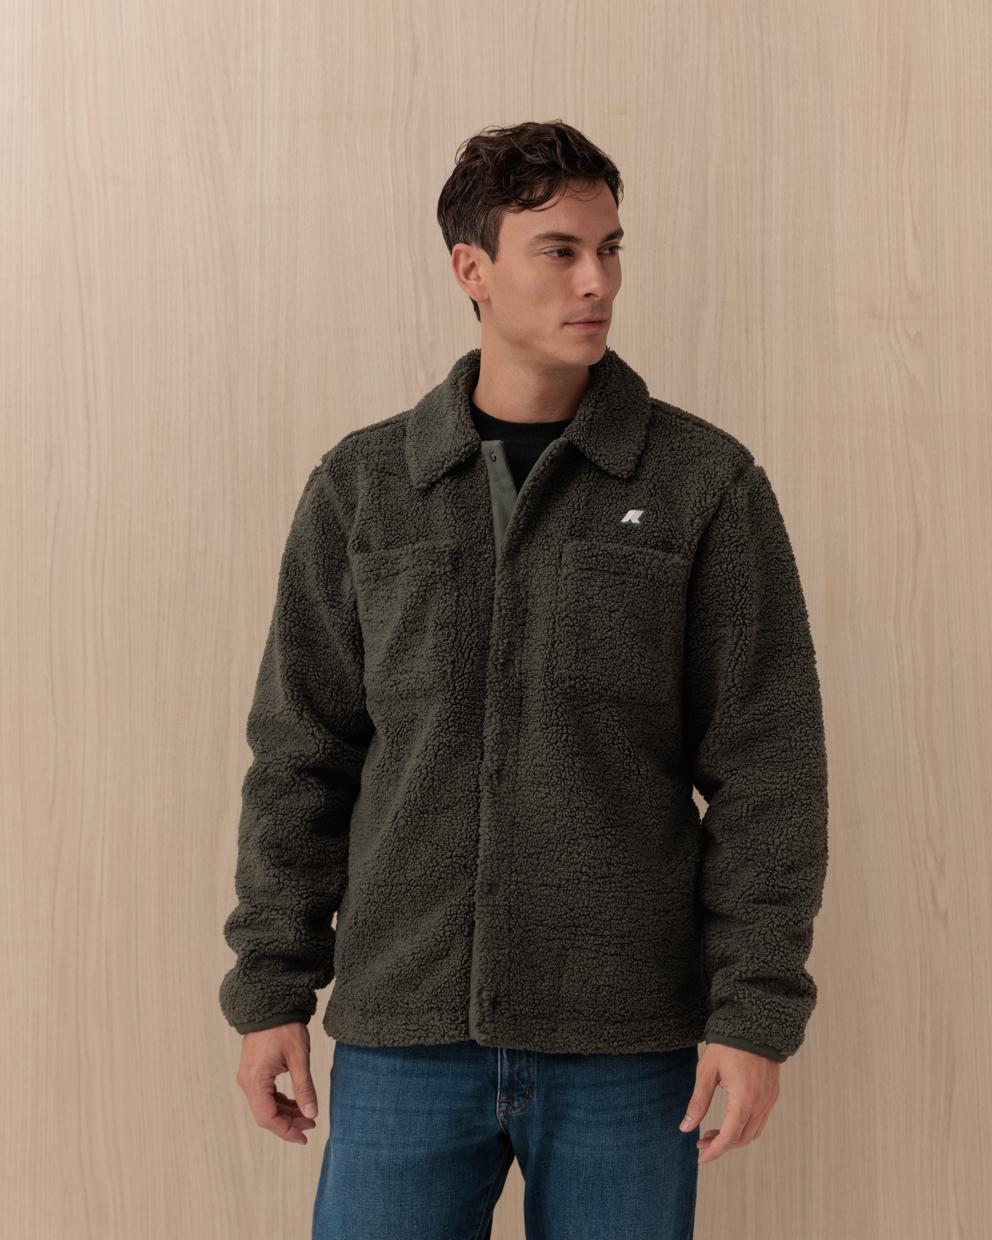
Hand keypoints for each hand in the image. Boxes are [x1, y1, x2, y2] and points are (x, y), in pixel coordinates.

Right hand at [235, 1022, 319, 1144]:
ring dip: (285, 1113)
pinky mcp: (254, 1071)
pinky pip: (265, 1094)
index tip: (304, 1137)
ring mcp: (248, 1076)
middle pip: (265, 1114)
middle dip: (288, 1123)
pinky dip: (280, 1101)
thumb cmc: (285, 1028)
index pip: (267, 1117)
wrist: (271, 1005)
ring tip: (307, 1114)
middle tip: (310, 1125)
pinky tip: (296, 1102)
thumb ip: (304, 1087)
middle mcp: (247, 1081)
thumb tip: (312, 1114)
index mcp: (255, 1080)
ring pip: (265, 1105)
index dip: (286, 1131)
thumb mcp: (299, 1058)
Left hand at [678, 1043, 780, 1164]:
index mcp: (743, 1100)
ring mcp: (769, 1100)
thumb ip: (698, 1102)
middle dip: (721, 1146)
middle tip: (701, 1143)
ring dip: (733, 1138)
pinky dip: (744, 1128)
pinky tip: (729, 1121)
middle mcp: (760, 1104)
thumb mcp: (706, 1072)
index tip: (700, 1158)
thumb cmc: (727, 1045)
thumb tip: (685, 1128)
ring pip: (753, 1132)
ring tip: (711, 1133)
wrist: (754, 1024)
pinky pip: (760, 1121)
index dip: (714, 1151)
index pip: (729, 1137)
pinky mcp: (772, 1094)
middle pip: (742, 1139)